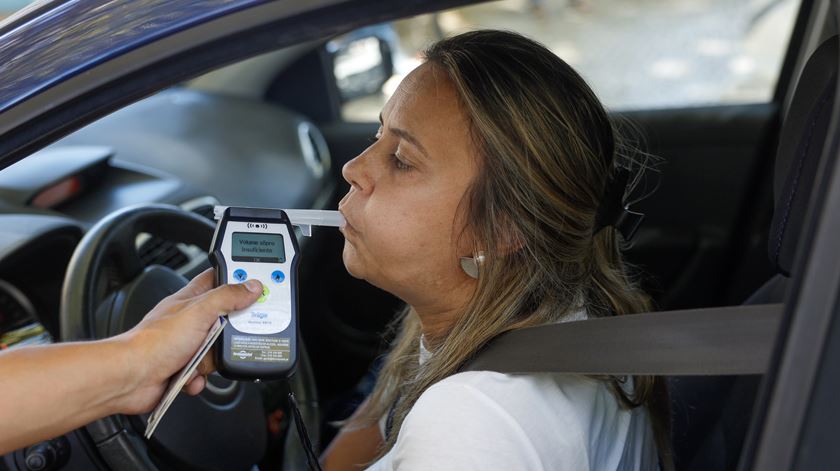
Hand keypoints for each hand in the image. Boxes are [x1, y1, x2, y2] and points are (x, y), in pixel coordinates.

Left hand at [114, 269, 261, 413]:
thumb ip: (228, 296)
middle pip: (224, 320)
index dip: (236, 278)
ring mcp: (185, 345)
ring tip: (203, 358)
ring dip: (213, 360)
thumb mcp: (199, 311)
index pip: (217, 279)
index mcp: (190, 300)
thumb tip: (252, 286)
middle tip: (230, 334)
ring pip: (216, 350)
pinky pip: (205, 373)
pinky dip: (200, 377)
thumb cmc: (153, 342)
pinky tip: (191, 374)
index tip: (254, 285)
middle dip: (230, 333)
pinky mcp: (183, 368)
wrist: (130, 377)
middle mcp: (189, 321)